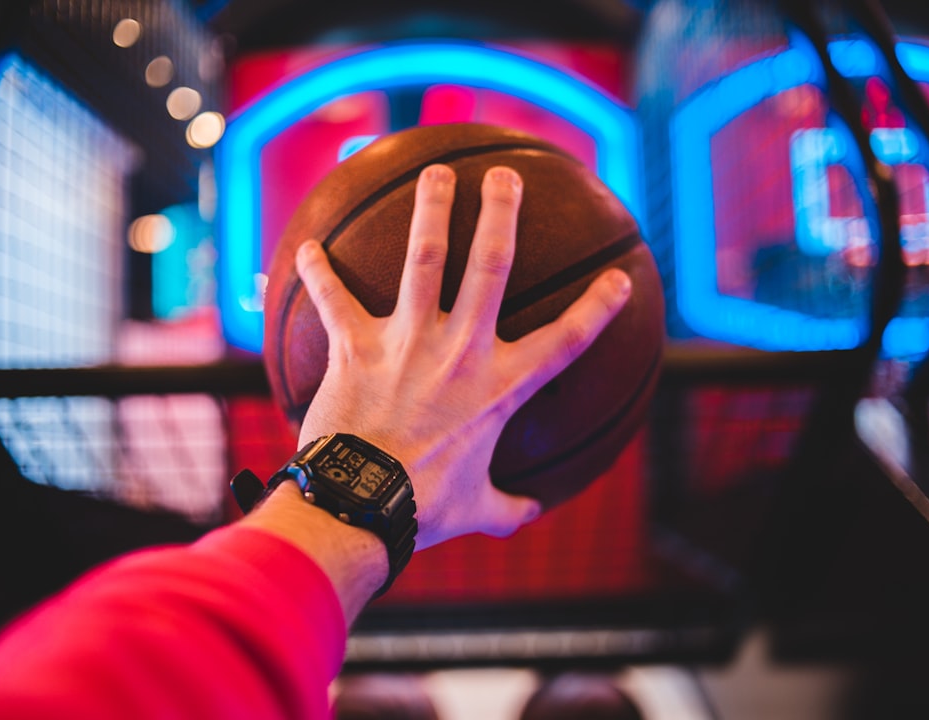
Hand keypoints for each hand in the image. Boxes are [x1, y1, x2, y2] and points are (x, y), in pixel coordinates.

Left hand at [295, 164, 632, 550]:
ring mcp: (408, 342)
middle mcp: (461, 350)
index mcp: (501, 387)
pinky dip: (319, 273)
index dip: (599, 307)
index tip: (620, 277)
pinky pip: (334, 299)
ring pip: (424, 259)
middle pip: (490, 265)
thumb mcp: (479, 508)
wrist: (362, 502)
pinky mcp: (358, 346)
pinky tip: (308, 248)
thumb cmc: (424, 507)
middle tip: (506, 176)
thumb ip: (509, 507)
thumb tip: (531, 513)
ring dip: (430, 212)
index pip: (566, 340)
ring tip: (435, 173)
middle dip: (501, 213)